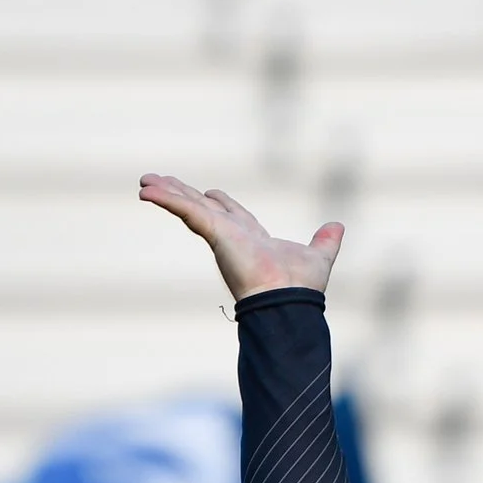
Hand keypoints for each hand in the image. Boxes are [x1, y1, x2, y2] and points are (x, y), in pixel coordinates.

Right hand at [138, 173, 342, 299]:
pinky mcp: (215, 233)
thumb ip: (326, 242)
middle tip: (159, 182)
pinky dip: (167, 199)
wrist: (288, 301)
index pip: (230, 214)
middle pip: (201, 207)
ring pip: (188, 206)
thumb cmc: (301, 287)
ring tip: (144, 182)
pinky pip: (186, 210)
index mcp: (251, 238)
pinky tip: (147, 191)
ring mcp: (221, 234)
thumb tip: (338, 227)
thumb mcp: (318, 256)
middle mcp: (233, 235)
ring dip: (166, 193)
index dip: (219, 202)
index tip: (210, 192)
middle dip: (182, 194)